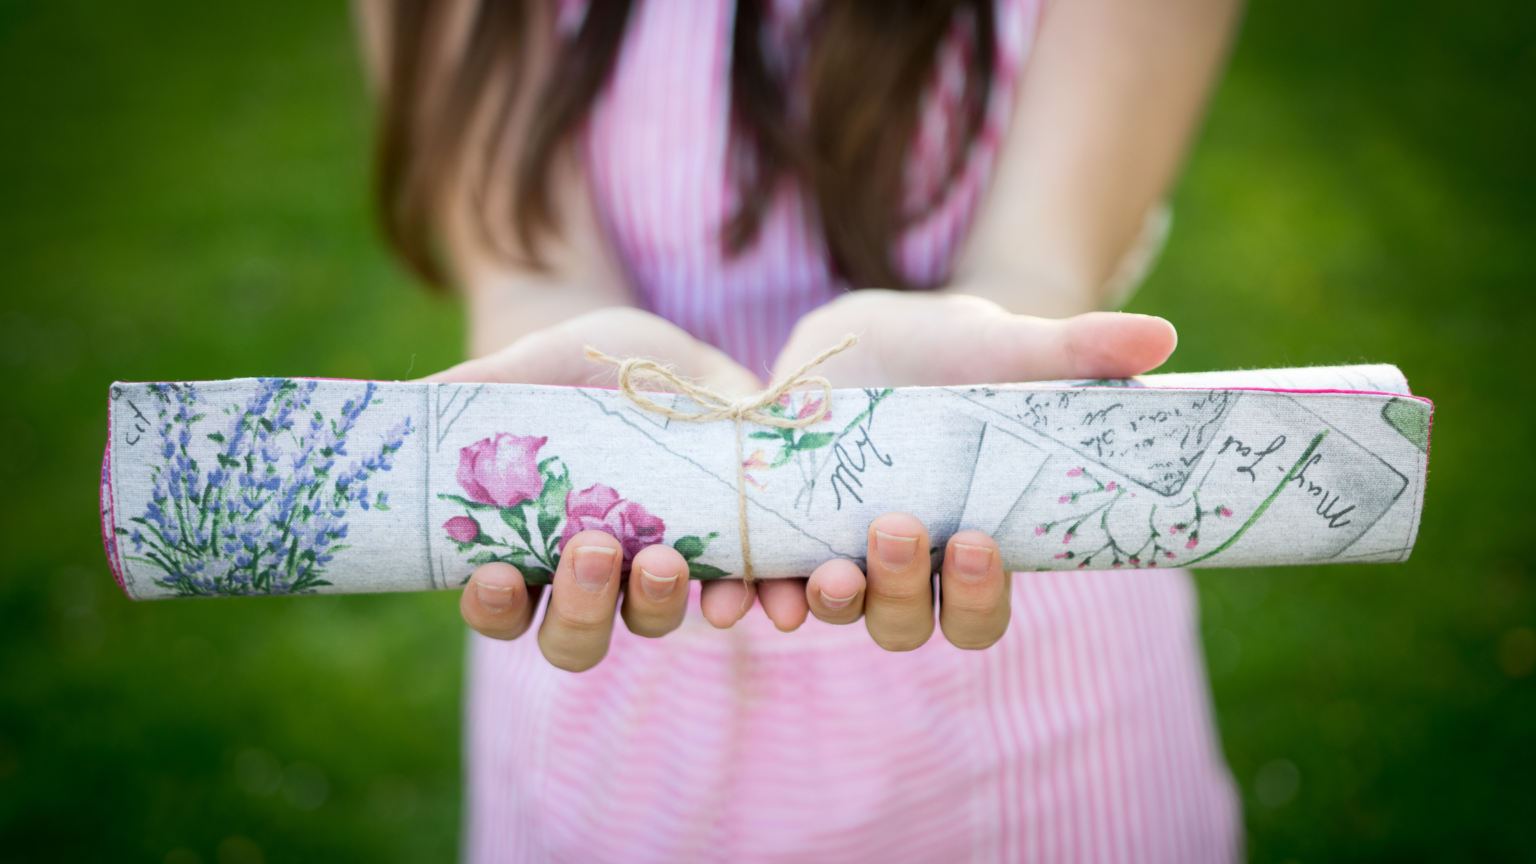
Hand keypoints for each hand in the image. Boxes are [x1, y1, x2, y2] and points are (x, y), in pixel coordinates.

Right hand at [435, 307, 764, 670]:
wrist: (683, 352)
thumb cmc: (590, 367)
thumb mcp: (537, 364)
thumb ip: (475, 390)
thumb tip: (395, 404)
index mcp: (532, 543)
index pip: (500, 606)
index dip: (493, 607)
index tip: (494, 574)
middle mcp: (595, 572)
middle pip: (574, 636)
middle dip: (579, 608)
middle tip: (589, 552)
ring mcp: (662, 566)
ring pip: (652, 621)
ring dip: (656, 604)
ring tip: (664, 560)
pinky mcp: (731, 549)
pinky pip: (741, 597)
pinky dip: (752, 603)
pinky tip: (760, 601)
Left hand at [700, 290, 1177, 649]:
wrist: (874, 335)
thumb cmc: (959, 352)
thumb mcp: (1009, 345)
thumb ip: (1076, 349)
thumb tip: (1162, 338)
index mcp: (966, 539)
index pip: (977, 606)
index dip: (975, 594)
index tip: (975, 540)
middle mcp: (900, 561)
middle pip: (901, 622)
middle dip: (897, 592)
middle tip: (896, 529)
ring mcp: (834, 545)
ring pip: (830, 608)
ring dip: (823, 603)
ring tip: (819, 577)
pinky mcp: (775, 523)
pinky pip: (757, 577)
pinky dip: (743, 591)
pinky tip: (727, 591)